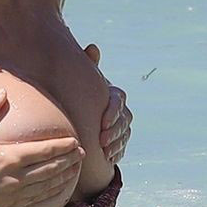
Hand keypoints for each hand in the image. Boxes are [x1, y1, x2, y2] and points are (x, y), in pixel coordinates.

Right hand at [0, 90, 84, 206]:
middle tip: (84, 154)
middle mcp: (14, 178)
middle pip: (51, 169)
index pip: (44, 151)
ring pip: (47, 186)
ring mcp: (11, 195)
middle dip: (70, 161)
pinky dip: (51, 194)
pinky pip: (35, 201)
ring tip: (77, 170)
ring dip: (65, 177)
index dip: (63, 147)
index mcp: (7, 158)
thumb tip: (2, 91)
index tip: (76, 142)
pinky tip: (58, 189)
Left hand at [85, 43, 132, 165]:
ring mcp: (123, 126)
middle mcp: (122, 111)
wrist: (82, 115)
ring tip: (104, 152)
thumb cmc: (81, 94)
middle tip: (102, 141)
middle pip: (124, 121)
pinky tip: (108, 158)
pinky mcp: (120, 141)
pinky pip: (122, 147)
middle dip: (115, 132)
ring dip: (116, 144)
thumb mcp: (83, 82)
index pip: (119, 102)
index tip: (103, 124)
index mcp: (114, 95)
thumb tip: (93, 47)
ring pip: (125, 135)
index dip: (113, 114)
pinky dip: (116, 153)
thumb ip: (89, 66)